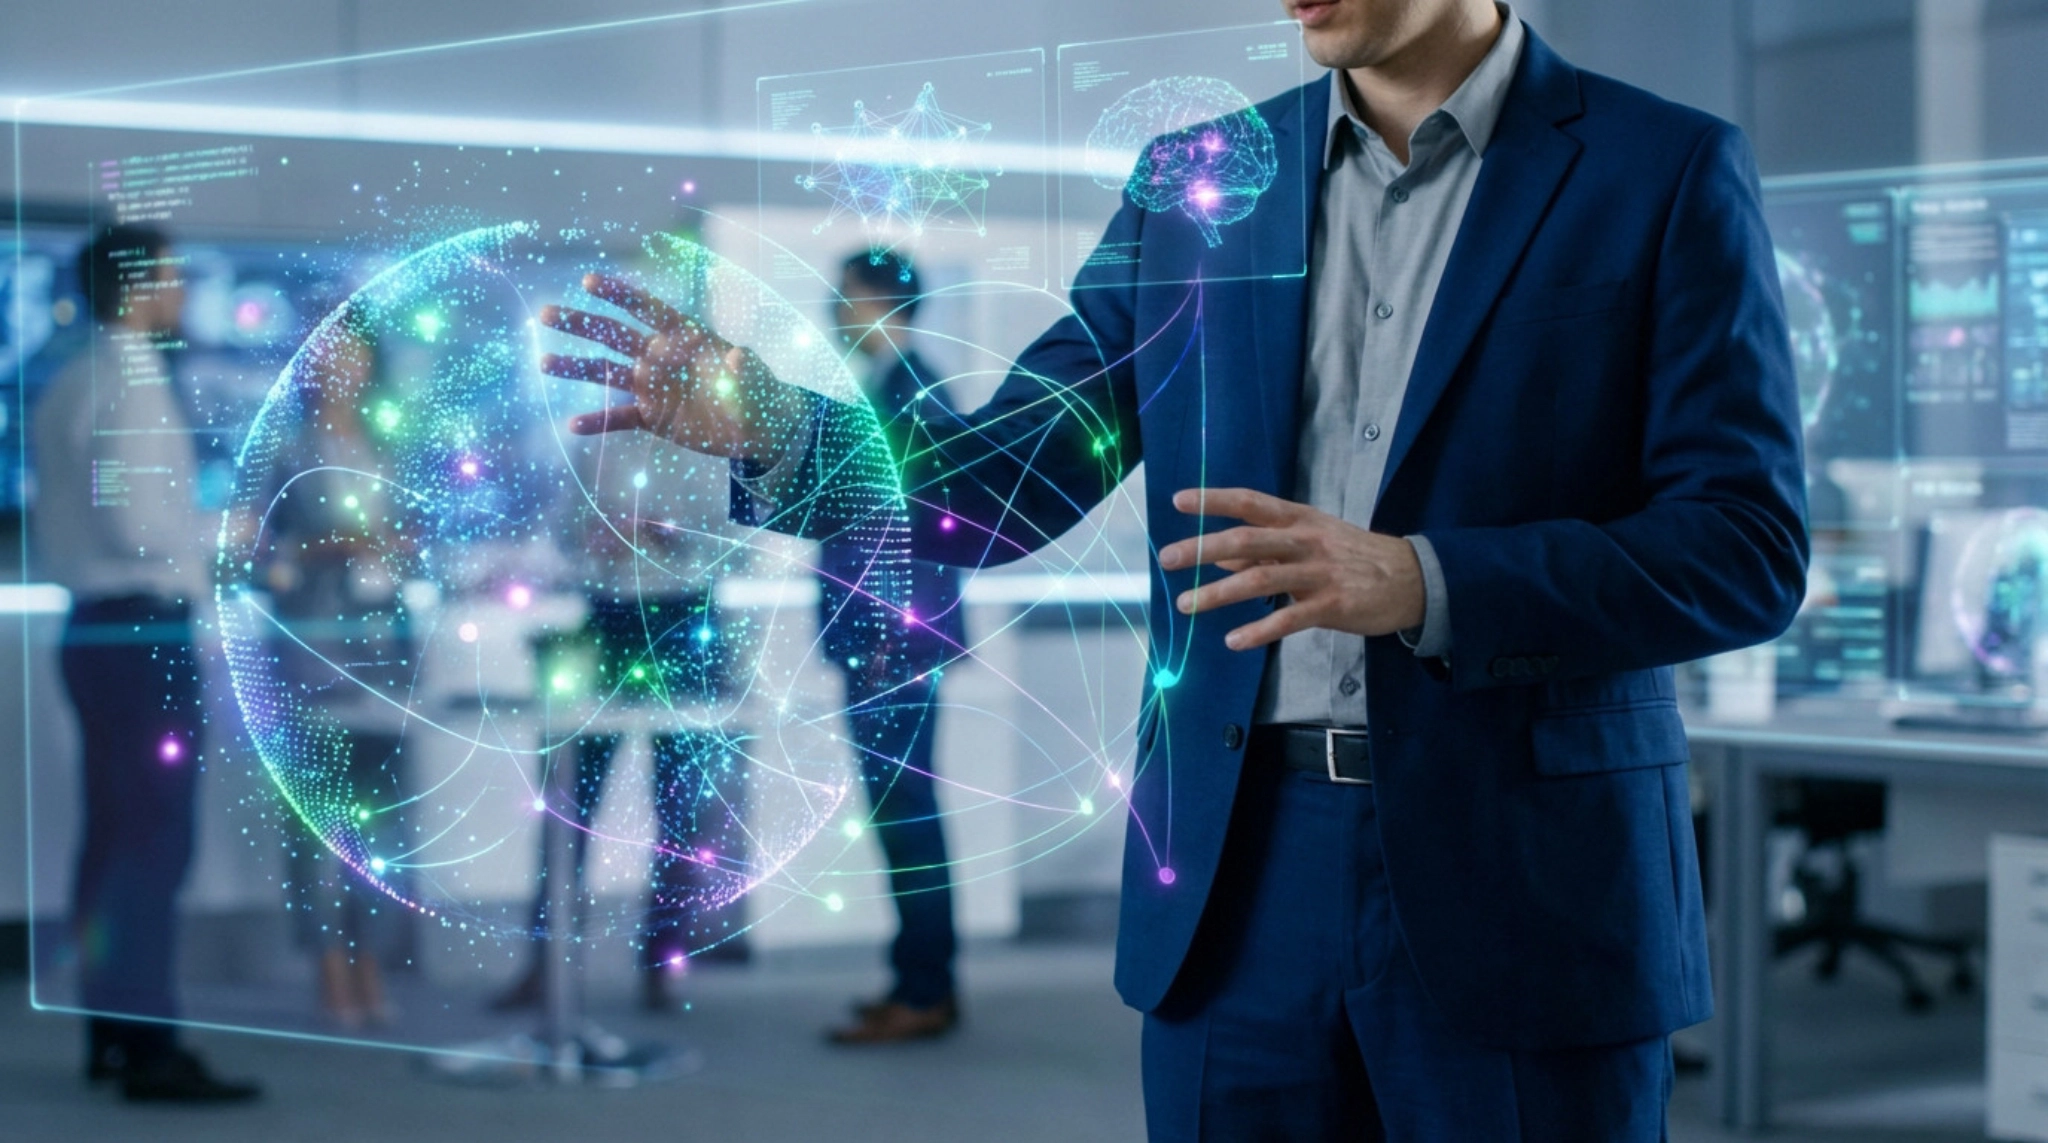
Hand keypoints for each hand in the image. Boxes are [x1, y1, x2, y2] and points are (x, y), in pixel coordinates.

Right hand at [541, 272, 812, 462]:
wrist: (757, 429)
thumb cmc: (758, 394)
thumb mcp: (756, 380)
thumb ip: (744, 368)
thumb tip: (737, 355)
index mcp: (683, 335)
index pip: (647, 309)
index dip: (619, 295)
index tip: (588, 281)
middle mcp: (661, 356)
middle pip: (615, 335)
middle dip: (582, 323)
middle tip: (547, 313)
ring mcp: (653, 386)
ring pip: (607, 373)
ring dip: (576, 367)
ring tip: (544, 363)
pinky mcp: (652, 417)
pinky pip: (619, 418)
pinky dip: (598, 421)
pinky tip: (572, 425)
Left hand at [1157, 487, 1424, 650]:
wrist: (1413, 578)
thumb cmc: (1353, 556)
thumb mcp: (1310, 540)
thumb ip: (1265, 548)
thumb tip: (1219, 553)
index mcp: (1299, 519)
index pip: (1251, 503)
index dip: (1215, 500)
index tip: (1178, 500)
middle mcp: (1306, 540)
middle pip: (1248, 539)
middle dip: (1202, 548)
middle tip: (1167, 558)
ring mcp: (1320, 573)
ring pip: (1261, 580)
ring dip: (1219, 593)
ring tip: (1186, 605)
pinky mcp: (1333, 605)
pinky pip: (1289, 619)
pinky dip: (1259, 630)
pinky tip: (1234, 640)